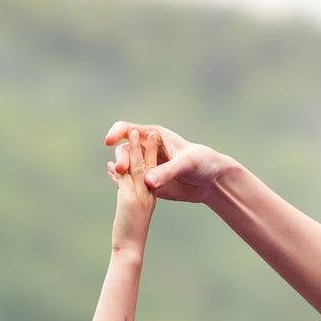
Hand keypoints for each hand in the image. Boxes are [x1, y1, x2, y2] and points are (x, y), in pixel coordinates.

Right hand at [104, 119, 229, 204]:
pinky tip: (123, 191)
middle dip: (120, 158)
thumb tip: (147, 181)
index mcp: (154, 136)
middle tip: (120, 170)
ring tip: (121, 180)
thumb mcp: (186, 164)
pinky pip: (131, 184)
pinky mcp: (149, 184)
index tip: (109, 141)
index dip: (116, 132)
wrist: (212, 181)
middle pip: (124, 150)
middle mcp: (147, 150)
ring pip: (125, 168)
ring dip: (120, 174)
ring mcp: (146, 167)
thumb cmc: (203, 163)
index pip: (128, 129)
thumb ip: (167, 171)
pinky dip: (124, 186)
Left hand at [109, 126, 154, 250]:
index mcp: (150, 196)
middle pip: (149, 165)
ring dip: (135, 149)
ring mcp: (138, 196)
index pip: (153, 171)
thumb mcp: (132, 213)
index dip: (153, 155)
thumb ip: (130, 198)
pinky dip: (122, 164)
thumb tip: (125, 189)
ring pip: (138, 167)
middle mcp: (147, 193)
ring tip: (133, 133)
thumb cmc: (130, 236)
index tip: (153, 141)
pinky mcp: (128, 200)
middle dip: (147, 147)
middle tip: (148, 131)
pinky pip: (125, 177)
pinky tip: (116, 155)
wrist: (130, 249)